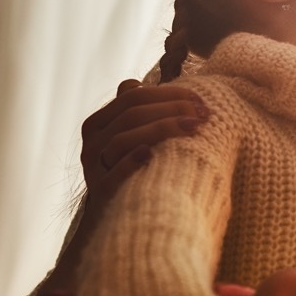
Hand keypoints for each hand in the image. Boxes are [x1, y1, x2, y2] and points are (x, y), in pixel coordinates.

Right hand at [80, 79, 208, 218]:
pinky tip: (151, 154)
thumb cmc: (132, 169)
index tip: (200, 100)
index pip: (133, 96)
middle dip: (172, 109)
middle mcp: (91, 142)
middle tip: (203, 114)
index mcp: (98, 123)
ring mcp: (94, 167)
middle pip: (131, 114)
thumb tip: (139, 82)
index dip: (168, 94)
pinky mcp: (102, 192)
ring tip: (194, 127)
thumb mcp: (129, 137)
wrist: (119, 214)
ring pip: (123, 138)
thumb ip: (132, 110)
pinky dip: (131, 162)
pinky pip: (113, 174)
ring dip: (161, 129)